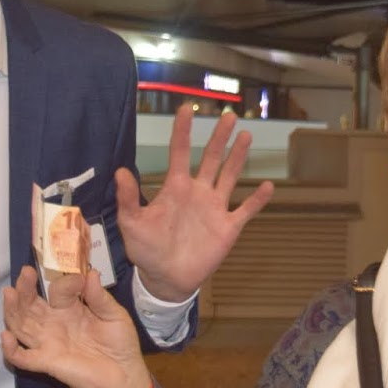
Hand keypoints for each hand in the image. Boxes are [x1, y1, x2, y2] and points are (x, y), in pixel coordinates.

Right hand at [2, 267, 151, 387]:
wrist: (125, 376)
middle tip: (25, 272)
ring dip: (12, 310)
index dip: (66, 283)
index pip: (58, 290)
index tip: (80, 278)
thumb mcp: (115, 316)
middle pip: (31, 304)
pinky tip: (6, 336)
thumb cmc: (120, 343)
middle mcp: (54, 322)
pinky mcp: (47, 362)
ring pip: (21, 324)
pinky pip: (22, 357)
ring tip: (9, 293)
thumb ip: (100, 297)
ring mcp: (48, 342)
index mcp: (70, 308)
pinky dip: (10, 349)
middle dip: (25, 288)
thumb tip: (91, 273)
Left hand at [116, 105, 274, 301]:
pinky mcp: (228, 227)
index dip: (183, 131)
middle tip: (229, 115)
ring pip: (230, 176)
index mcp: (175, 187)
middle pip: (211, 158)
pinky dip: (257, 199)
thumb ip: (128, 198)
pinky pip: (246, 210)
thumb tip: (119, 171)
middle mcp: (197, 192)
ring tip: (246, 136)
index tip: (187, 109)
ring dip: (238, 157)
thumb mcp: (132, 223)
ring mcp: (214, 208)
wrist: (166, 279)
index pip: (180, 152)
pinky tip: (268, 186)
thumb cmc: (146, 249)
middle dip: (219, 137)